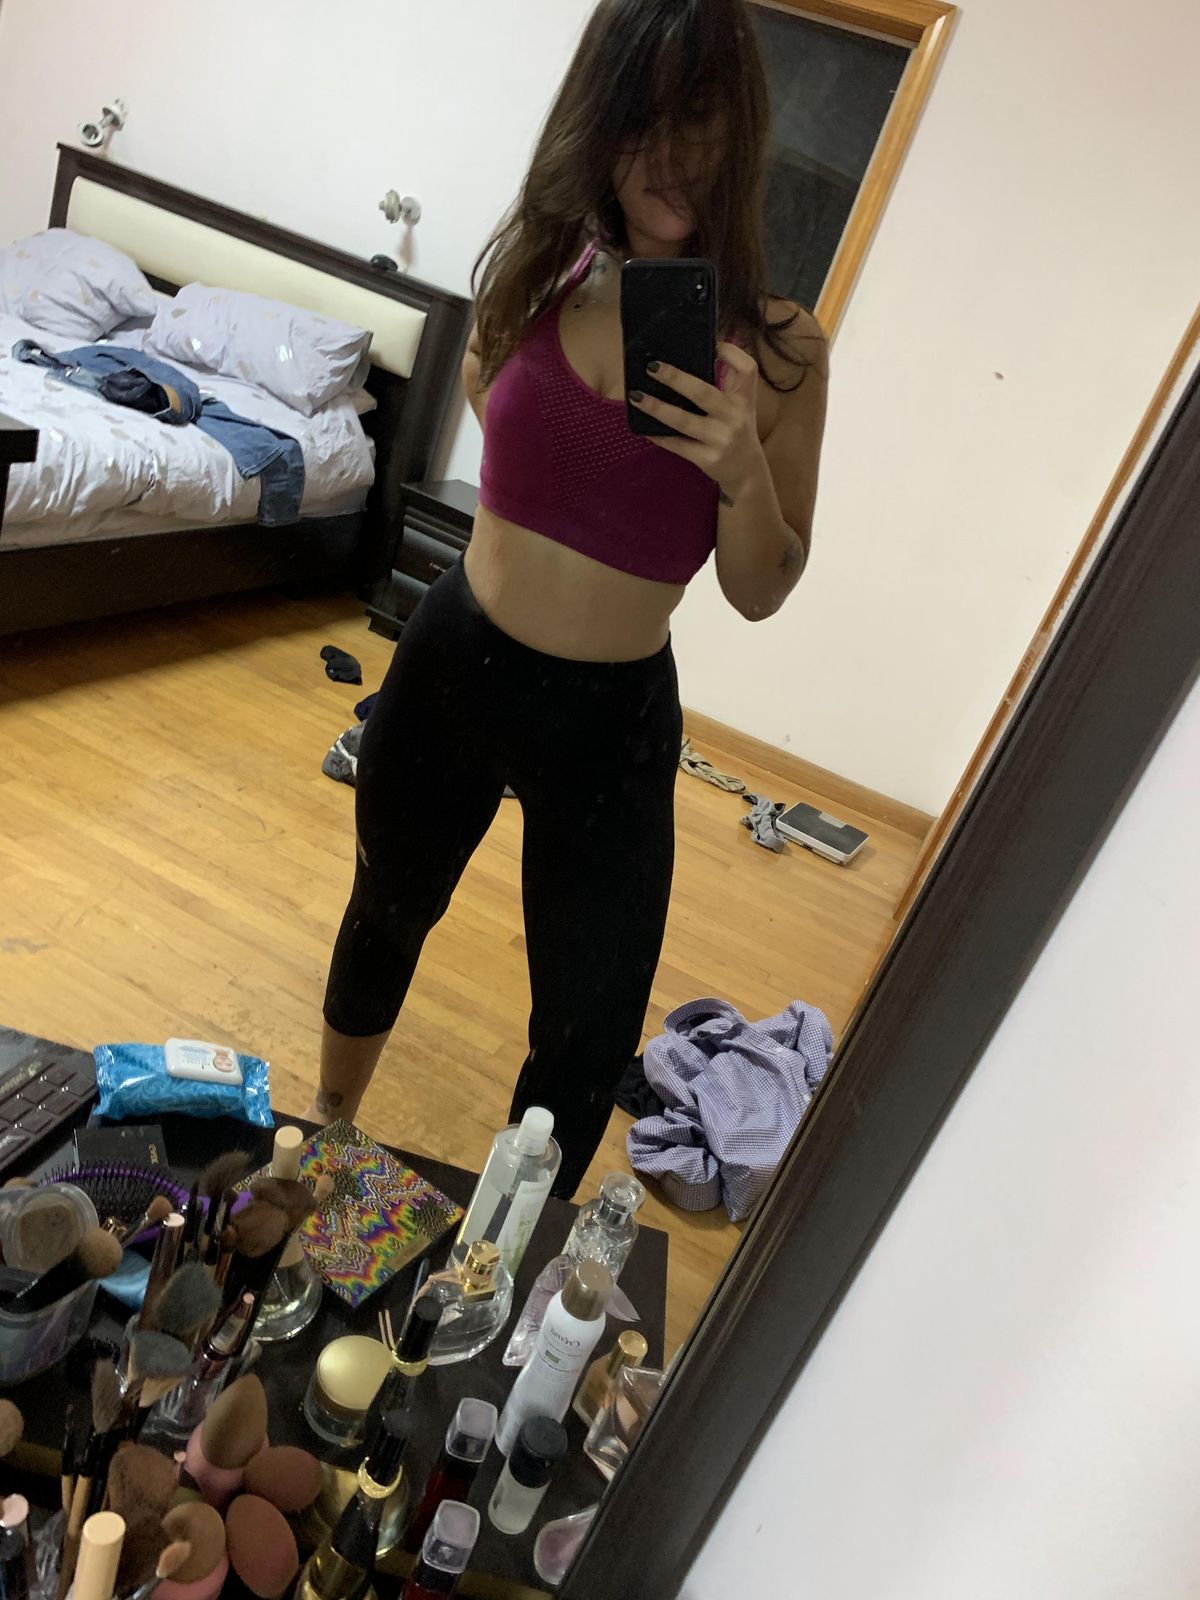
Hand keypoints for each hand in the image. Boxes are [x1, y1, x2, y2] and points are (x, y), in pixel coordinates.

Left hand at [629, 341, 762, 500]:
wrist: (747, 471)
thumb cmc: (737, 430)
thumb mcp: (741, 404)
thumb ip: (728, 381)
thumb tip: (698, 355)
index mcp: (744, 398)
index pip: (747, 369)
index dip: (731, 352)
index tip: (712, 343)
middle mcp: (735, 416)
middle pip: (703, 393)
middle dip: (675, 379)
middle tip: (651, 367)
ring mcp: (721, 439)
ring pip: (684, 421)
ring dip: (657, 408)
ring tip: (636, 397)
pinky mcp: (708, 459)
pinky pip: (678, 445)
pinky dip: (659, 436)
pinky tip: (643, 428)